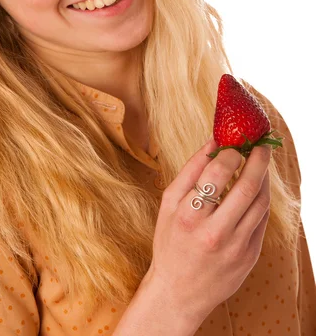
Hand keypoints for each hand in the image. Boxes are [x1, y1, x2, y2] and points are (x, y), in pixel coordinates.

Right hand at [144, 138, 270, 323]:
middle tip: (260, 145)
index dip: (230, 152)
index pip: (217, 172)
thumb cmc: (170, 242)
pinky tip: (257, 188)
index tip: (233, 144)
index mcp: (188, 216)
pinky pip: (262, 220)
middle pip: (246, 186)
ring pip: (260, 202)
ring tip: (260, 163)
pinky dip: (262, 199)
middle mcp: (214, 232)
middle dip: (257, 160)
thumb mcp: (168, 204)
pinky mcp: (249, 257)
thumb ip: (190, 171)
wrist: (179, 292)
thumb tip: (212, 140)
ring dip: (263, 178)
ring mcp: (235, 247)